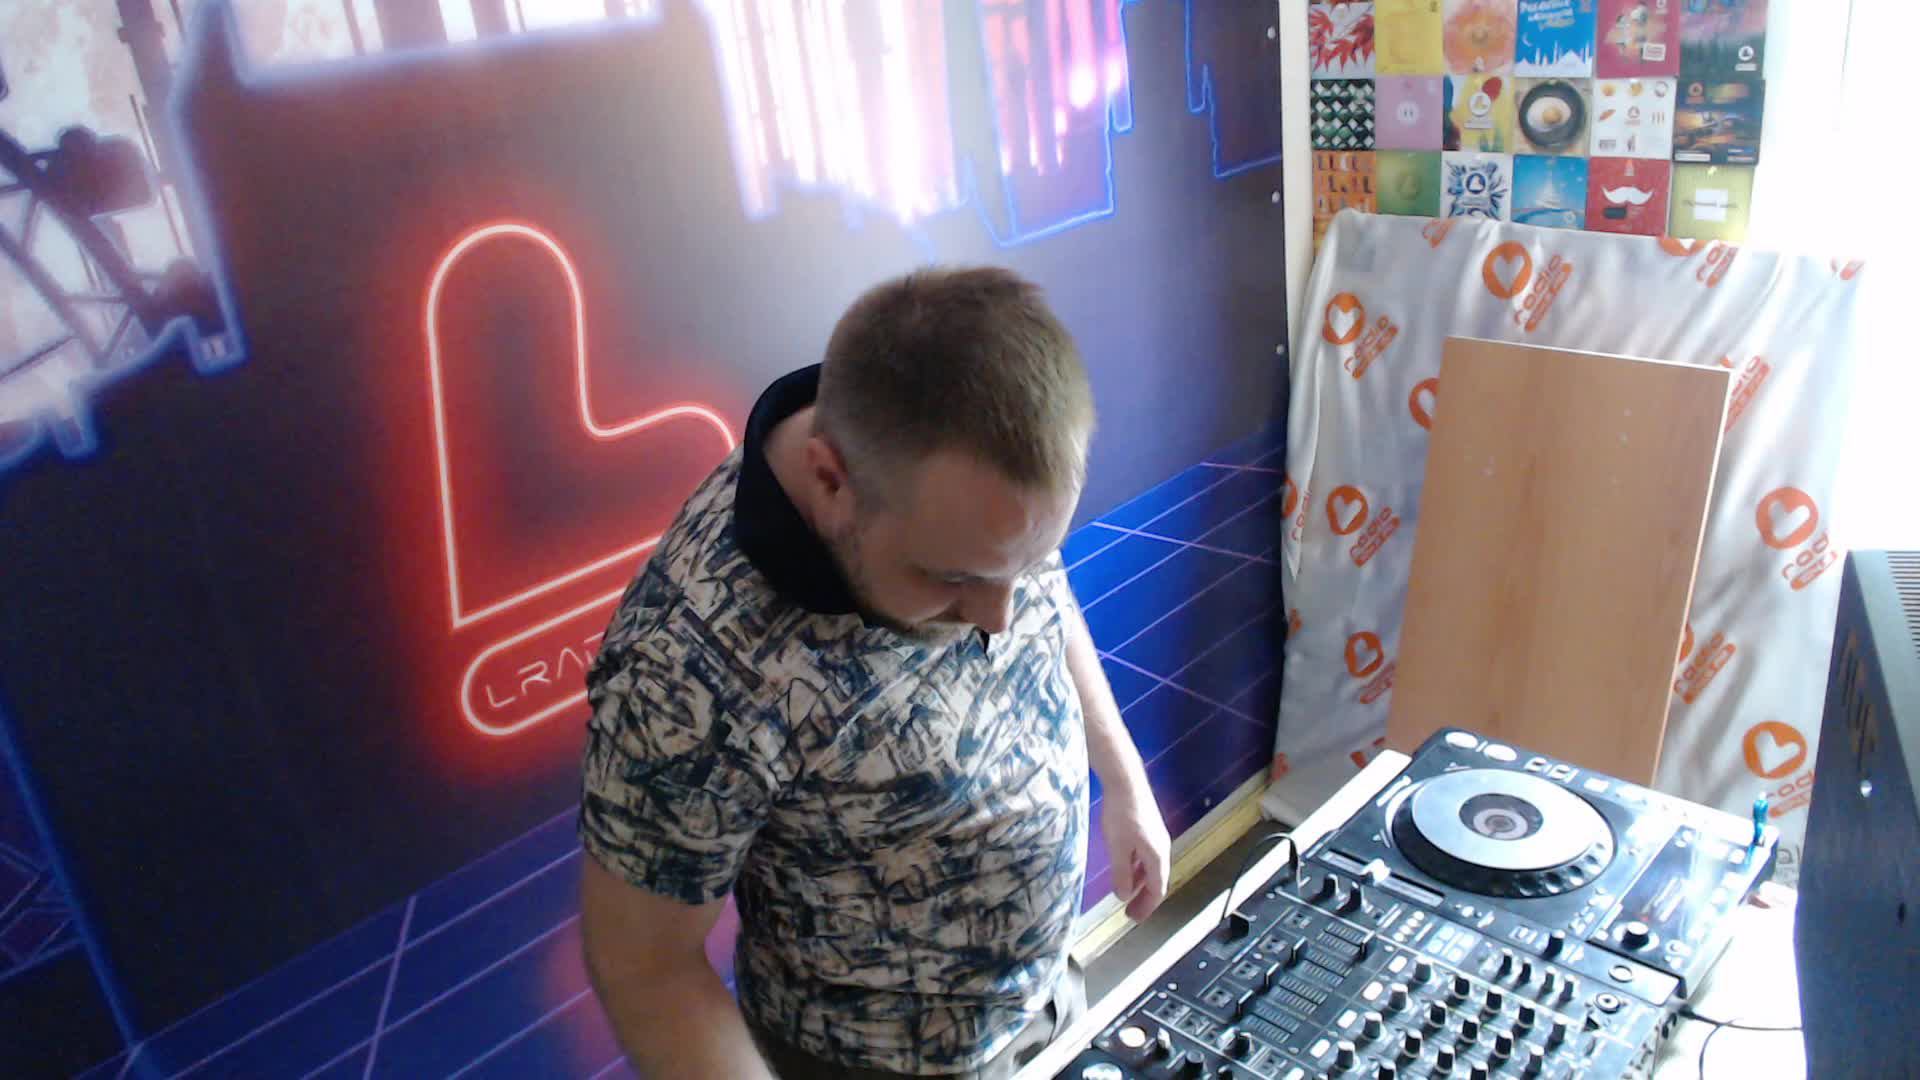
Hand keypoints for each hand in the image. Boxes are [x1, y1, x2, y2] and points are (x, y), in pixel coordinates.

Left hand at [1102, 783, 1170, 921]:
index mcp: (1157, 856)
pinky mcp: (1149, 828)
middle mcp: (1162, 848)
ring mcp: (1157, 838)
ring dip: (1139, 883)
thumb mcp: (1117, 847)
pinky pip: (1146, 857)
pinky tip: (1125, 869)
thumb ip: (1121, 873)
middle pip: (1156, 881)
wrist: (1126, 781)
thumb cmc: (1121, 814)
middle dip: (1143, 898)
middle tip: (1129, 912)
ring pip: (1151, 868)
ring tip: (1124, 893)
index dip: (1146, 907)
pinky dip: (1137, 869)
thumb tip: (1123, 896)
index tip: (1133, 918)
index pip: (1157, 890)